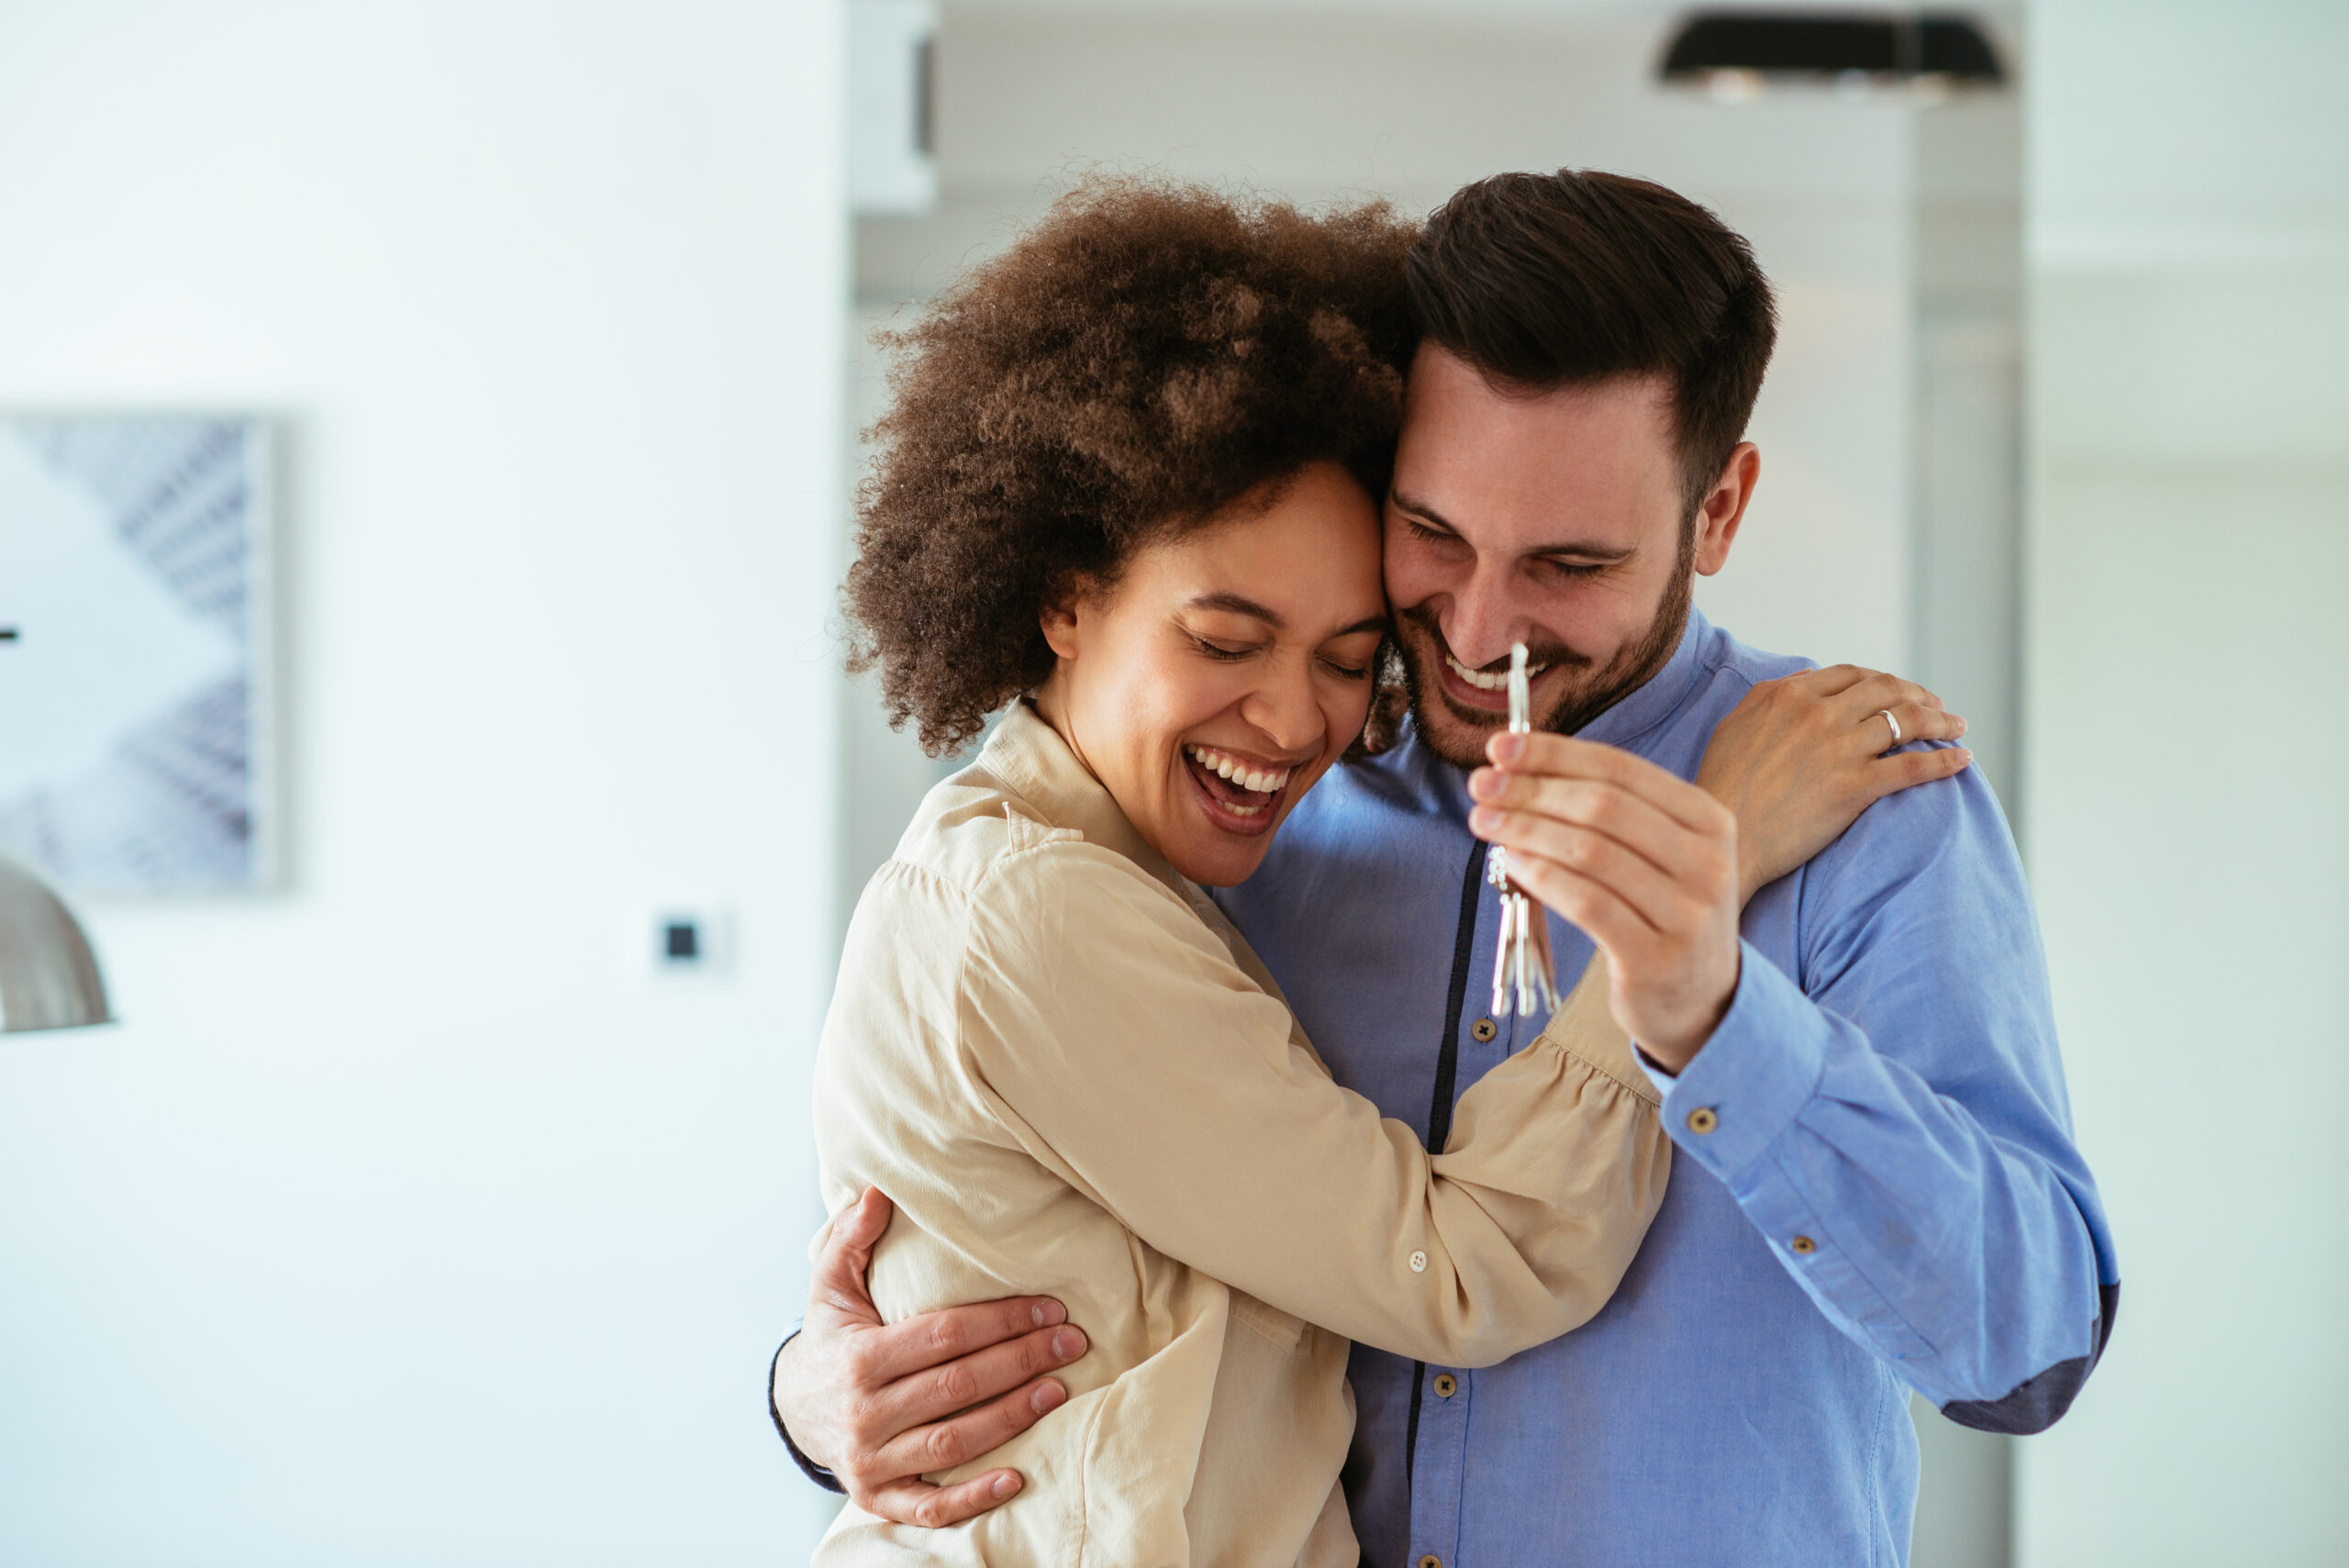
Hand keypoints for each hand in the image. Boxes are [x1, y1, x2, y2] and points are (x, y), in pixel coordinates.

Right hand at [771, 1188, 1089, 1526]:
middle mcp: (864, 1414)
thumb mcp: (829, 1284)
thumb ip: (851, 1237)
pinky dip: (973, 1497)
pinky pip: (930, 1506)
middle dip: (1021, 1362)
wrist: (794, 1408)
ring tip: (1059, 1391)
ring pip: (953, 1443)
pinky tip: (1017, 1477)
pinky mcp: (879, 1498)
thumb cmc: (829, 1339)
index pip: (944, 1336)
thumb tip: (878, 1191)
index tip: (1049, 1307)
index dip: (1001, 1321)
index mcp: (859, 1358)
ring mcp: (872, 1462)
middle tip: (1073, 1342)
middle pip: (958, 1387)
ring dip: (1011, 1418)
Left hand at [1469, 733, 1740, 1071]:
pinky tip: (1511, 862)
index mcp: (1709, 821)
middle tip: (1481, 785)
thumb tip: (1519, 768)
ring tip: (1484, 820)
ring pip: (1590, 852)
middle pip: (1603, 806)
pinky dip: (1541, 876)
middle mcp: (1708, 864)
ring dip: (1526, 829)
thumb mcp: (1662, 855)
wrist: (1705, 1003)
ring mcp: (1685, 915)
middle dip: (1532, 789)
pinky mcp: (1655, 959)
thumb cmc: (1665, 915)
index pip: (1622, 769)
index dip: (1555, 754)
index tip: (1500, 747)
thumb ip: (1611, 813)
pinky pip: (1585, 903)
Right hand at [1695, 666, 1970, 899]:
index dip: (1881, 680)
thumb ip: (1767, 698)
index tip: (1896, 691)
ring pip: (1906, 722)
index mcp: (1788, 696)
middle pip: (1885, 691)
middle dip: (1918, 695)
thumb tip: (1799, 684)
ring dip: (1941, 723)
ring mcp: (1839, 749)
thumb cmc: (1722, 787)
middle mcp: (1818, 714)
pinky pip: (1912, 767)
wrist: (1725, 837)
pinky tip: (1962, 760)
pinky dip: (1944, 761)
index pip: (1850, 675)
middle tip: (1937, 707)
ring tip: (1958, 728)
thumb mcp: (1734, 726)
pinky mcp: (1855, 787)